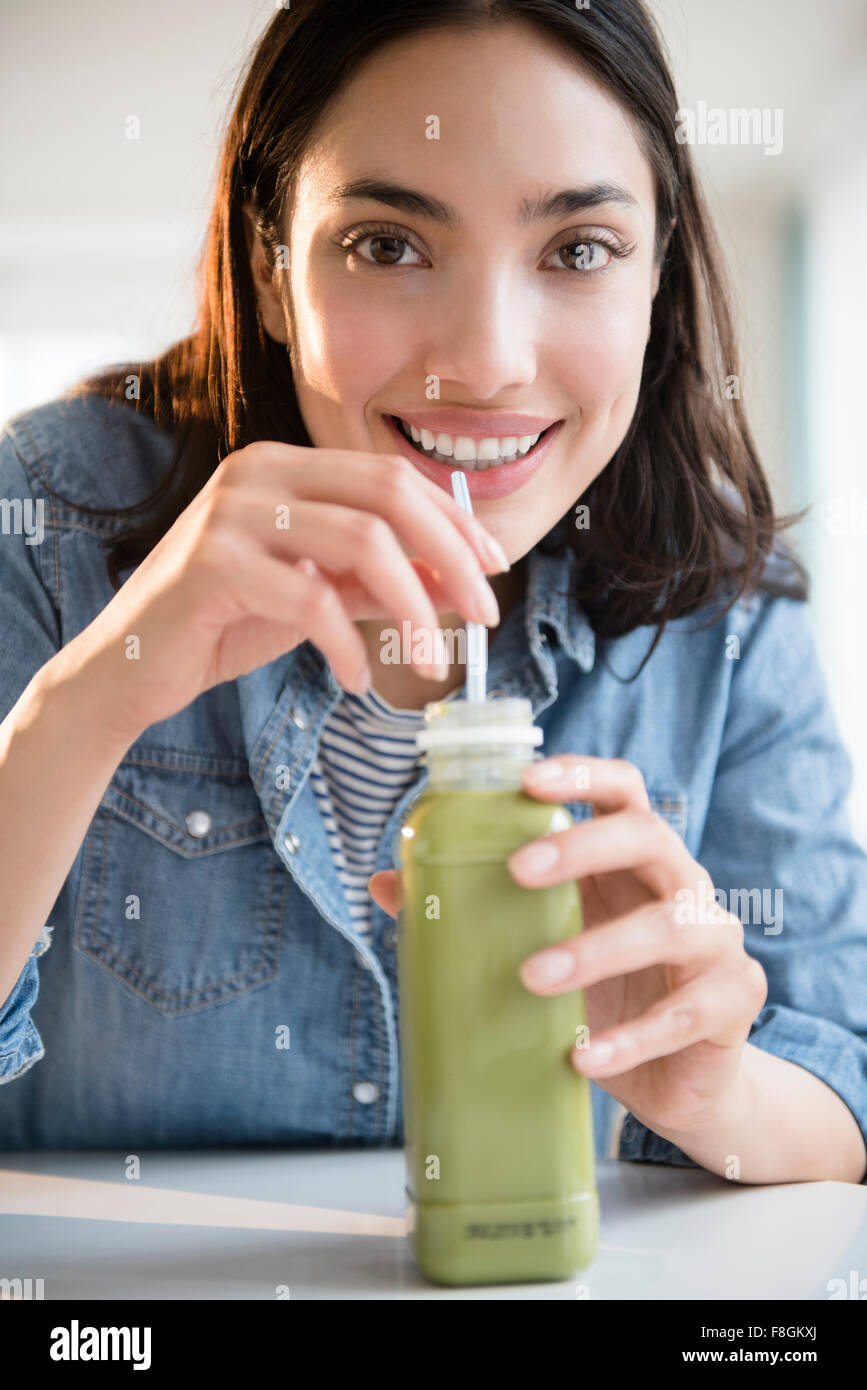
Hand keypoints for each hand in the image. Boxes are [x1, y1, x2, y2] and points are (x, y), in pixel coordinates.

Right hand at [57, 442, 507, 744]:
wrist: (129, 669)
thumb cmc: (224, 625)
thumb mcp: (317, 595)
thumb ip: (378, 580)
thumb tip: (460, 579)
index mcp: (286, 467)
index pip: (392, 476)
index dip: (455, 521)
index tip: (495, 569)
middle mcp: (259, 474)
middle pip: (389, 495)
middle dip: (453, 556)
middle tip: (485, 616)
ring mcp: (232, 514)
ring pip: (363, 543)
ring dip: (413, 609)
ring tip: (430, 662)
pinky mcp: (212, 565)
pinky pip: (312, 602)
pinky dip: (349, 646)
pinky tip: (358, 678)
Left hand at [369, 754, 767, 1141]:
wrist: (679, 1082)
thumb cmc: (605, 998)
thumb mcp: (540, 947)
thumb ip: (475, 910)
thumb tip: (385, 881)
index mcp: (634, 860)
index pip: (623, 790)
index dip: (582, 775)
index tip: (527, 782)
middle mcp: (684, 885)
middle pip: (649, 836)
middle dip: (583, 847)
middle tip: (517, 872)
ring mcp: (716, 940)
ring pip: (672, 925)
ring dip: (598, 949)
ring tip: (533, 977)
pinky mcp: (735, 1001)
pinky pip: (686, 1015)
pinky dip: (629, 1038)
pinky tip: (582, 1057)